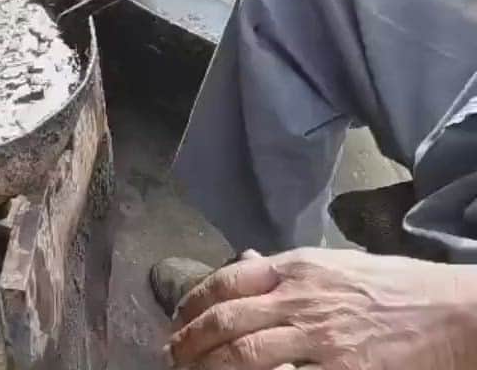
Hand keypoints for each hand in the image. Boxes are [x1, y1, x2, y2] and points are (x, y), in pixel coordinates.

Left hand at [166, 248, 476, 369]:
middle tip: (174, 356)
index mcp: (297, 268)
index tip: (178, 320)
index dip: (192, 302)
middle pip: (226, 320)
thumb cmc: (397, 288)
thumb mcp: (335, 264)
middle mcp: (301, 299)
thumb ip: (286, 268)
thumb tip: (243, 263)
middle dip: (190, 342)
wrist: (456, 314)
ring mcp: (321, 338)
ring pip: (245, 354)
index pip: (226, 280)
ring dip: (211, 367)